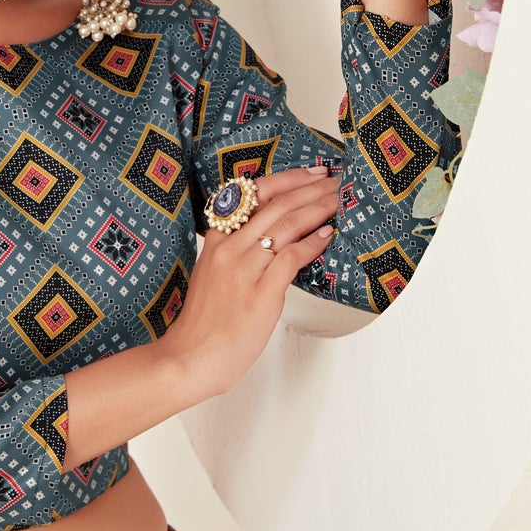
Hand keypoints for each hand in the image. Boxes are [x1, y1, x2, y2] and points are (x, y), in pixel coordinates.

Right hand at [166, 167, 341, 402]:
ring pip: (287, 224)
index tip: (313, 173)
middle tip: (337, 182)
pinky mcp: (260, 293)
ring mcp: (244, 270)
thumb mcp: (215, 276)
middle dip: (312, 188)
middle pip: (276, 204)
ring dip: (319, 209)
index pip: (253, 193)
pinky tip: (327, 235)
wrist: (190, 358)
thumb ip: (240, 254)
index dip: (288, 179)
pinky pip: (291, 257)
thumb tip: (278, 242)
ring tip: (340, 201)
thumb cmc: (205, 324)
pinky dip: (313, 243)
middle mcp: (230, 249)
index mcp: (217, 240)